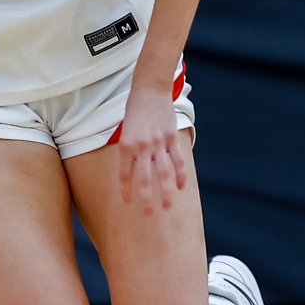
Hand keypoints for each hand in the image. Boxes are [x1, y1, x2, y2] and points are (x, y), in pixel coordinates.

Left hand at [117, 86, 185, 215]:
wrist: (149, 91)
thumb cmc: (133, 110)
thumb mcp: (124, 130)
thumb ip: (128, 151)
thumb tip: (131, 171)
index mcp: (126, 145)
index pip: (125, 174)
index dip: (126, 190)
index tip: (128, 203)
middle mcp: (142, 147)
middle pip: (145, 178)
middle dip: (145, 198)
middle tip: (147, 214)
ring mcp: (159, 143)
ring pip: (164, 173)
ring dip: (166, 192)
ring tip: (167, 208)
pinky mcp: (171, 139)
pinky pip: (177, 161)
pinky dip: (179, 176)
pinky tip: (180, 188)